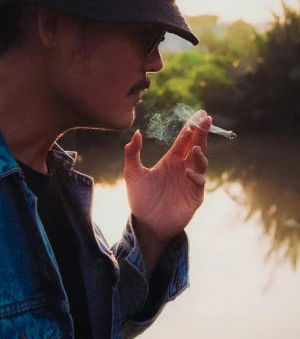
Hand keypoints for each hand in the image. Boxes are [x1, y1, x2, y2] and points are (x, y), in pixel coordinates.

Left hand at [124, 112, 210, 243]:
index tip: (199, 114)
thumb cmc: (140, 199)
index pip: (184, 140)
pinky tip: (187, 173)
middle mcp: (183, 168)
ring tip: (194, 148)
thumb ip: (132, 153)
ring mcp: (191, 182)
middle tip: (206, 119)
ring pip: (201, 162)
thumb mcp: (132, 174)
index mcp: (171, 161)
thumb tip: (137, 132)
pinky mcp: (195, 196)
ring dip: (199, 153)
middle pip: (196, 146)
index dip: (191, 127)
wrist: (147, 224)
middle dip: (202, 133)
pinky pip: (199, 182)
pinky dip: (195, 176)